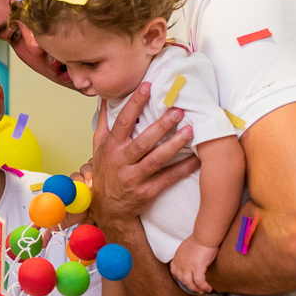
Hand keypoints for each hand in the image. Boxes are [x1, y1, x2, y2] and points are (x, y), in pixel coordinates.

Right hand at [86, 83, 197, 235]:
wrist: (107, 208)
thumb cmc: (106, 172)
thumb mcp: (98, 147)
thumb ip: (104, 121)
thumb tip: (104, 97)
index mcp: (111, 147)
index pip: (123, 122)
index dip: (135, 103)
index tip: (148, 86)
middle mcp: (121, 162)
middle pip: (143, 141)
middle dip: (161, 126)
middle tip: (178, 110)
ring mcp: (133, 178)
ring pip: (156, 160)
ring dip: (174, 145)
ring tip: (190, 130)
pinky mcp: (146, 192)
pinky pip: (167, 179)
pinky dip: (183, 169)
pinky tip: (197, 159)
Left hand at [171, 235, 218, 294]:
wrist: (204, 236)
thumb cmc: (200, 239)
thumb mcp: (188, 247)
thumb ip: (187, 254)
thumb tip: (193, 259)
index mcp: (177, 257)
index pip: (174, 270)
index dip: (179, 277)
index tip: (186, 280)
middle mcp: (180, 263)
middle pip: (182, 279)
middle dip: (189, 285)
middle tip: (196, 289)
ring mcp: (187, 266)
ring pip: (189, 283)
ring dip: (196, 288)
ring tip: (202, 291)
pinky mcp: (197, 268)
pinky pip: (199, 282)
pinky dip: (204, 287)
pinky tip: (208, 288)